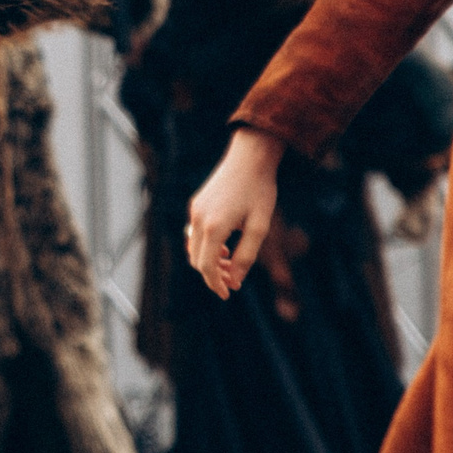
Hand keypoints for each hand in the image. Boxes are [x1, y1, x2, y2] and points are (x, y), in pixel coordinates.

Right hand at [186, 126, 283, 297]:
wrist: (250, 158)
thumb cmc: (259, 191)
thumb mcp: (259, 227)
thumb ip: (245, 256)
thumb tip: (235, 281)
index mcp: (213, 227)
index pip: (205, 267)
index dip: (215, 284)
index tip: (227, 295)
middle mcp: (198, 219)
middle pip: (196, 259)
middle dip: (212, 275)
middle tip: (232, 282)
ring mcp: (195, 210)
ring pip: (193, 247)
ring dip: (207, 260)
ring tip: (229, 263)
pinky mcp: (197, 203)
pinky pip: (194, 233)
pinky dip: (205, 246)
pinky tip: (223, 245)